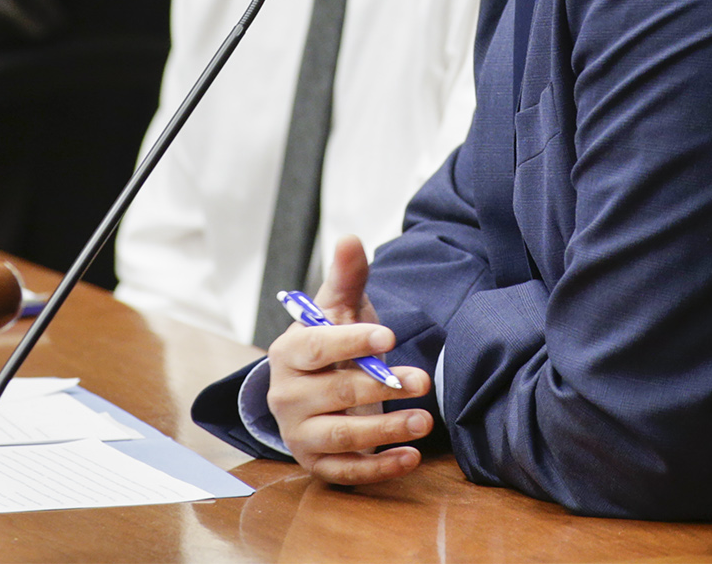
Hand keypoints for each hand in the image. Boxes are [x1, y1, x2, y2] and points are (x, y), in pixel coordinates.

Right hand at [266, 235, 433, 484]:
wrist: (315, 390)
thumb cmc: (331, 344)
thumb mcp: (338, 309)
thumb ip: (346, 277)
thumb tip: (351, 239)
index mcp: (288, 353)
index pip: (317, 346)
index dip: (352, 341)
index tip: (388, 336)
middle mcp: (286, 396)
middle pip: (335, 392)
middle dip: (382, 386)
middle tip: (424, 380)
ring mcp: (300, 434)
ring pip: (343, 435)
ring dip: (385, 430)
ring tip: (424, 420)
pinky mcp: (317, 464)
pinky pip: (347, 471)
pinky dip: (379, 468)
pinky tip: (410, 457)